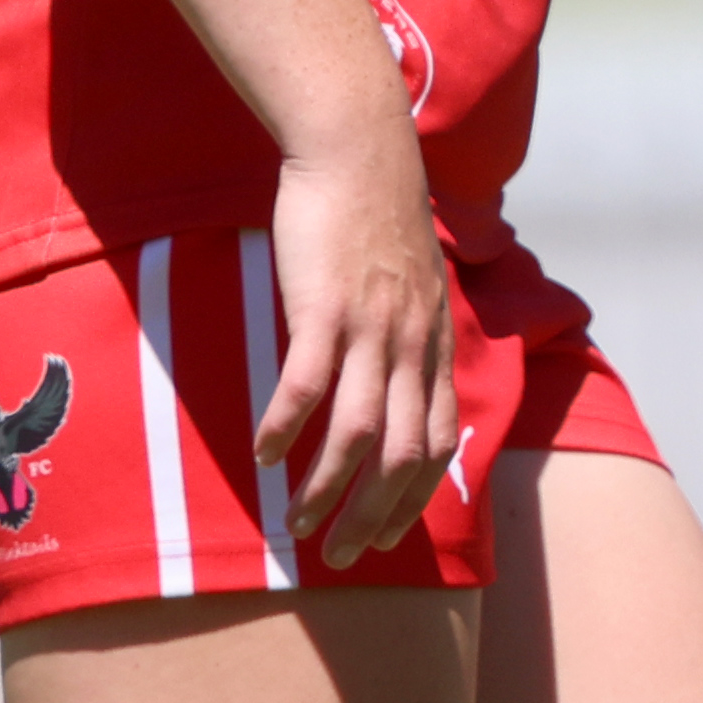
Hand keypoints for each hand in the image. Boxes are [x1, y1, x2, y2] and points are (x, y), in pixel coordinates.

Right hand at [252, 118, 465, 572]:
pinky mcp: (326, 304)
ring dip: (328, 488)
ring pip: (358, 432)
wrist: (359, 146)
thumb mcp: (413, 282)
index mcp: (434, 343)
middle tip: (341, 556)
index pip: (438, 441)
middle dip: (374, 516)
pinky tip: (264, 454)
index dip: (415, 497)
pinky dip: (288, 428)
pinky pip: (307, 383)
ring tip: (296, 524)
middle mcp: (412, 344)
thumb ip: (409, 332)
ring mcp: (372, 326)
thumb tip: (396, 373)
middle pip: (404, 455)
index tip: (387, 534)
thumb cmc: (376, 213)